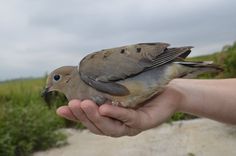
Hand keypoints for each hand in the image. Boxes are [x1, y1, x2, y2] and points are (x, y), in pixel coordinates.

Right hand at [56, 82, 181, 136]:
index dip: (74, 117)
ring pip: (109, 127)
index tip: (60, 110)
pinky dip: (116, 113)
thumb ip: (104, 85)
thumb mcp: (119, 84)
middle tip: (72, 104)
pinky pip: (128, 119)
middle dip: (83, 116)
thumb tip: (83, 74)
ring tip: (85, 104)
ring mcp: (130, 126)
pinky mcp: (143, 122)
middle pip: (96, 126)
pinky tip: (105, 108)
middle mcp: (118, 124)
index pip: (89, 120)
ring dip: (95, 117)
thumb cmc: (142, 86)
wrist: (168, 88)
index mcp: (110, 117)